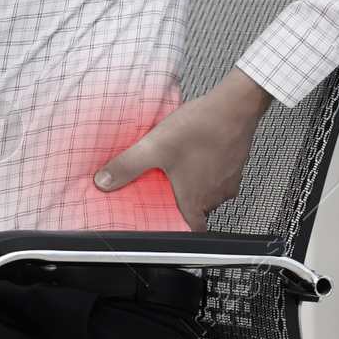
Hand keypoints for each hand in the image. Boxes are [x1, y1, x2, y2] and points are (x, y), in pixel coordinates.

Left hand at [91, 68, 273, 230]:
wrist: (234, 107)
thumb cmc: (202, 127)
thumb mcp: (154, 146)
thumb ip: (127, 165)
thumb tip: (104, 182)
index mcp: (196, 200)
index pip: (189, 231)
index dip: (175, 229)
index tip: (161, 223)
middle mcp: (214, 196)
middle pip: (194, 210)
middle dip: (176, 202)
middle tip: (160, 189)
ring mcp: (227, 182)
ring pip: (204, 192)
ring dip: (189, 184)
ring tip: (172, 169)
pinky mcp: (233, 167)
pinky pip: (214, 176)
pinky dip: (201, 170)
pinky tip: (190, 153)